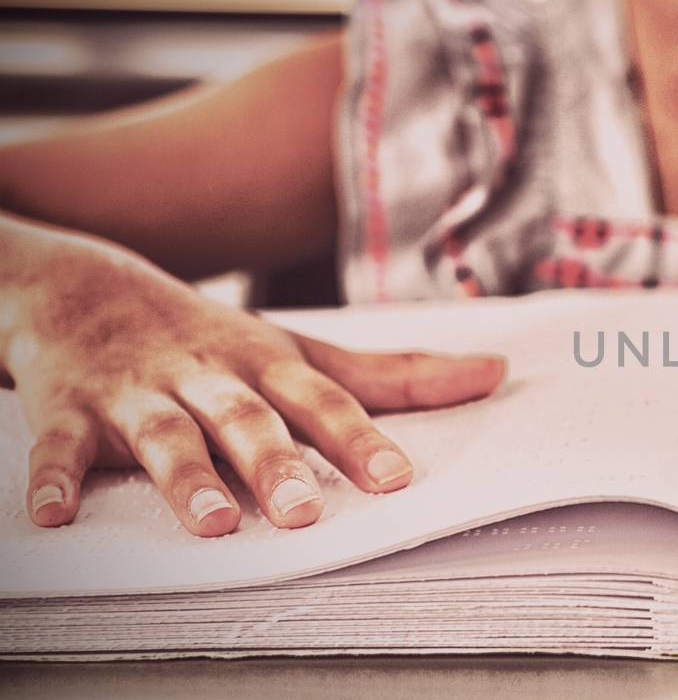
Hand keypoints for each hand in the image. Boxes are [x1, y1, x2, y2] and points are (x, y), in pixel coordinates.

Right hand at [4, 235, 504, 536]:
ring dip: (187, 479)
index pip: (320, 401)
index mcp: (266, 365)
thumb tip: (496, 373)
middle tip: (308, 510)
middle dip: (277, 462)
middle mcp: (207, 377)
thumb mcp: (299, 348)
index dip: (358, 438)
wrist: (81, 284)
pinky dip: (52, 478)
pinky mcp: (69, 410)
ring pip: (164, 436)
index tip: (395, 478)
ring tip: (215, 523)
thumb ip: (395, 373)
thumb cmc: (211, 336)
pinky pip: (56, 446)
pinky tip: (55, 515)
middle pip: (246, 419)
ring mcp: (137, 393)